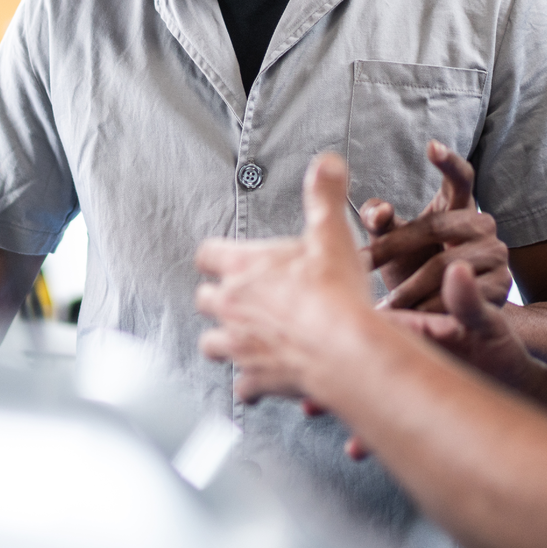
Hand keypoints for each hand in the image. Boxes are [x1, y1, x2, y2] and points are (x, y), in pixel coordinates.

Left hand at [196, 152, 373, 402]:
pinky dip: (250, 383)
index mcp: (243, 268)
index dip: (216, 255)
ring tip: (242, 338)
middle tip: (241, 297)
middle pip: (203, 299)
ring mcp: (239, 345)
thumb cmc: (334, 292)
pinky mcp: (255, 378)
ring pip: (210, 344)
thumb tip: (325, 162)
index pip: (207, 253)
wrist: (343, 350)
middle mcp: (232, 306)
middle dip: (218, 298)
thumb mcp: (331, 234)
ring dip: (223, 340)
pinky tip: (264, 378)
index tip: (225, 258)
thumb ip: (324, 196)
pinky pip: (241, 385)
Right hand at [316, 259, 546, 459]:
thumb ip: (470, 303)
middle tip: (302, 365)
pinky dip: (366, 432)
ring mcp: (401, 376)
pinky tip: (354, 446)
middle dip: (329, 362)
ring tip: (311, 408)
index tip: (326, 325)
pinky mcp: (407, 402)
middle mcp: (401, 348)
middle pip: (356, 352)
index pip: (379, 319)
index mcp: (415, 323)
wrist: (517, 387)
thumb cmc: (505, 350)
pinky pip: (380, 415)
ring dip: (336, 398)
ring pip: (360, 385)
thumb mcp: (489, 324)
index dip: (352, 321)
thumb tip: (458, 272)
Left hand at [361, 141, 511, 310]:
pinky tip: (411, 322)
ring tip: (383, 304)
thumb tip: (380, 212)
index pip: (461, 177)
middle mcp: (484, 225)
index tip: (430, 146)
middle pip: (437, 226)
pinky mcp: (502, 287)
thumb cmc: (415, 267)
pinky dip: (432, 310)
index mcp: (459, 206)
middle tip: (358, 264)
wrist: (450, 318)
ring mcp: (497, 255)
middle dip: (394, 246)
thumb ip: (381, 223)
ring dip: (411, 288)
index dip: (448, 162)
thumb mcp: (395, 244)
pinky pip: (462, 297)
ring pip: (447, 265)